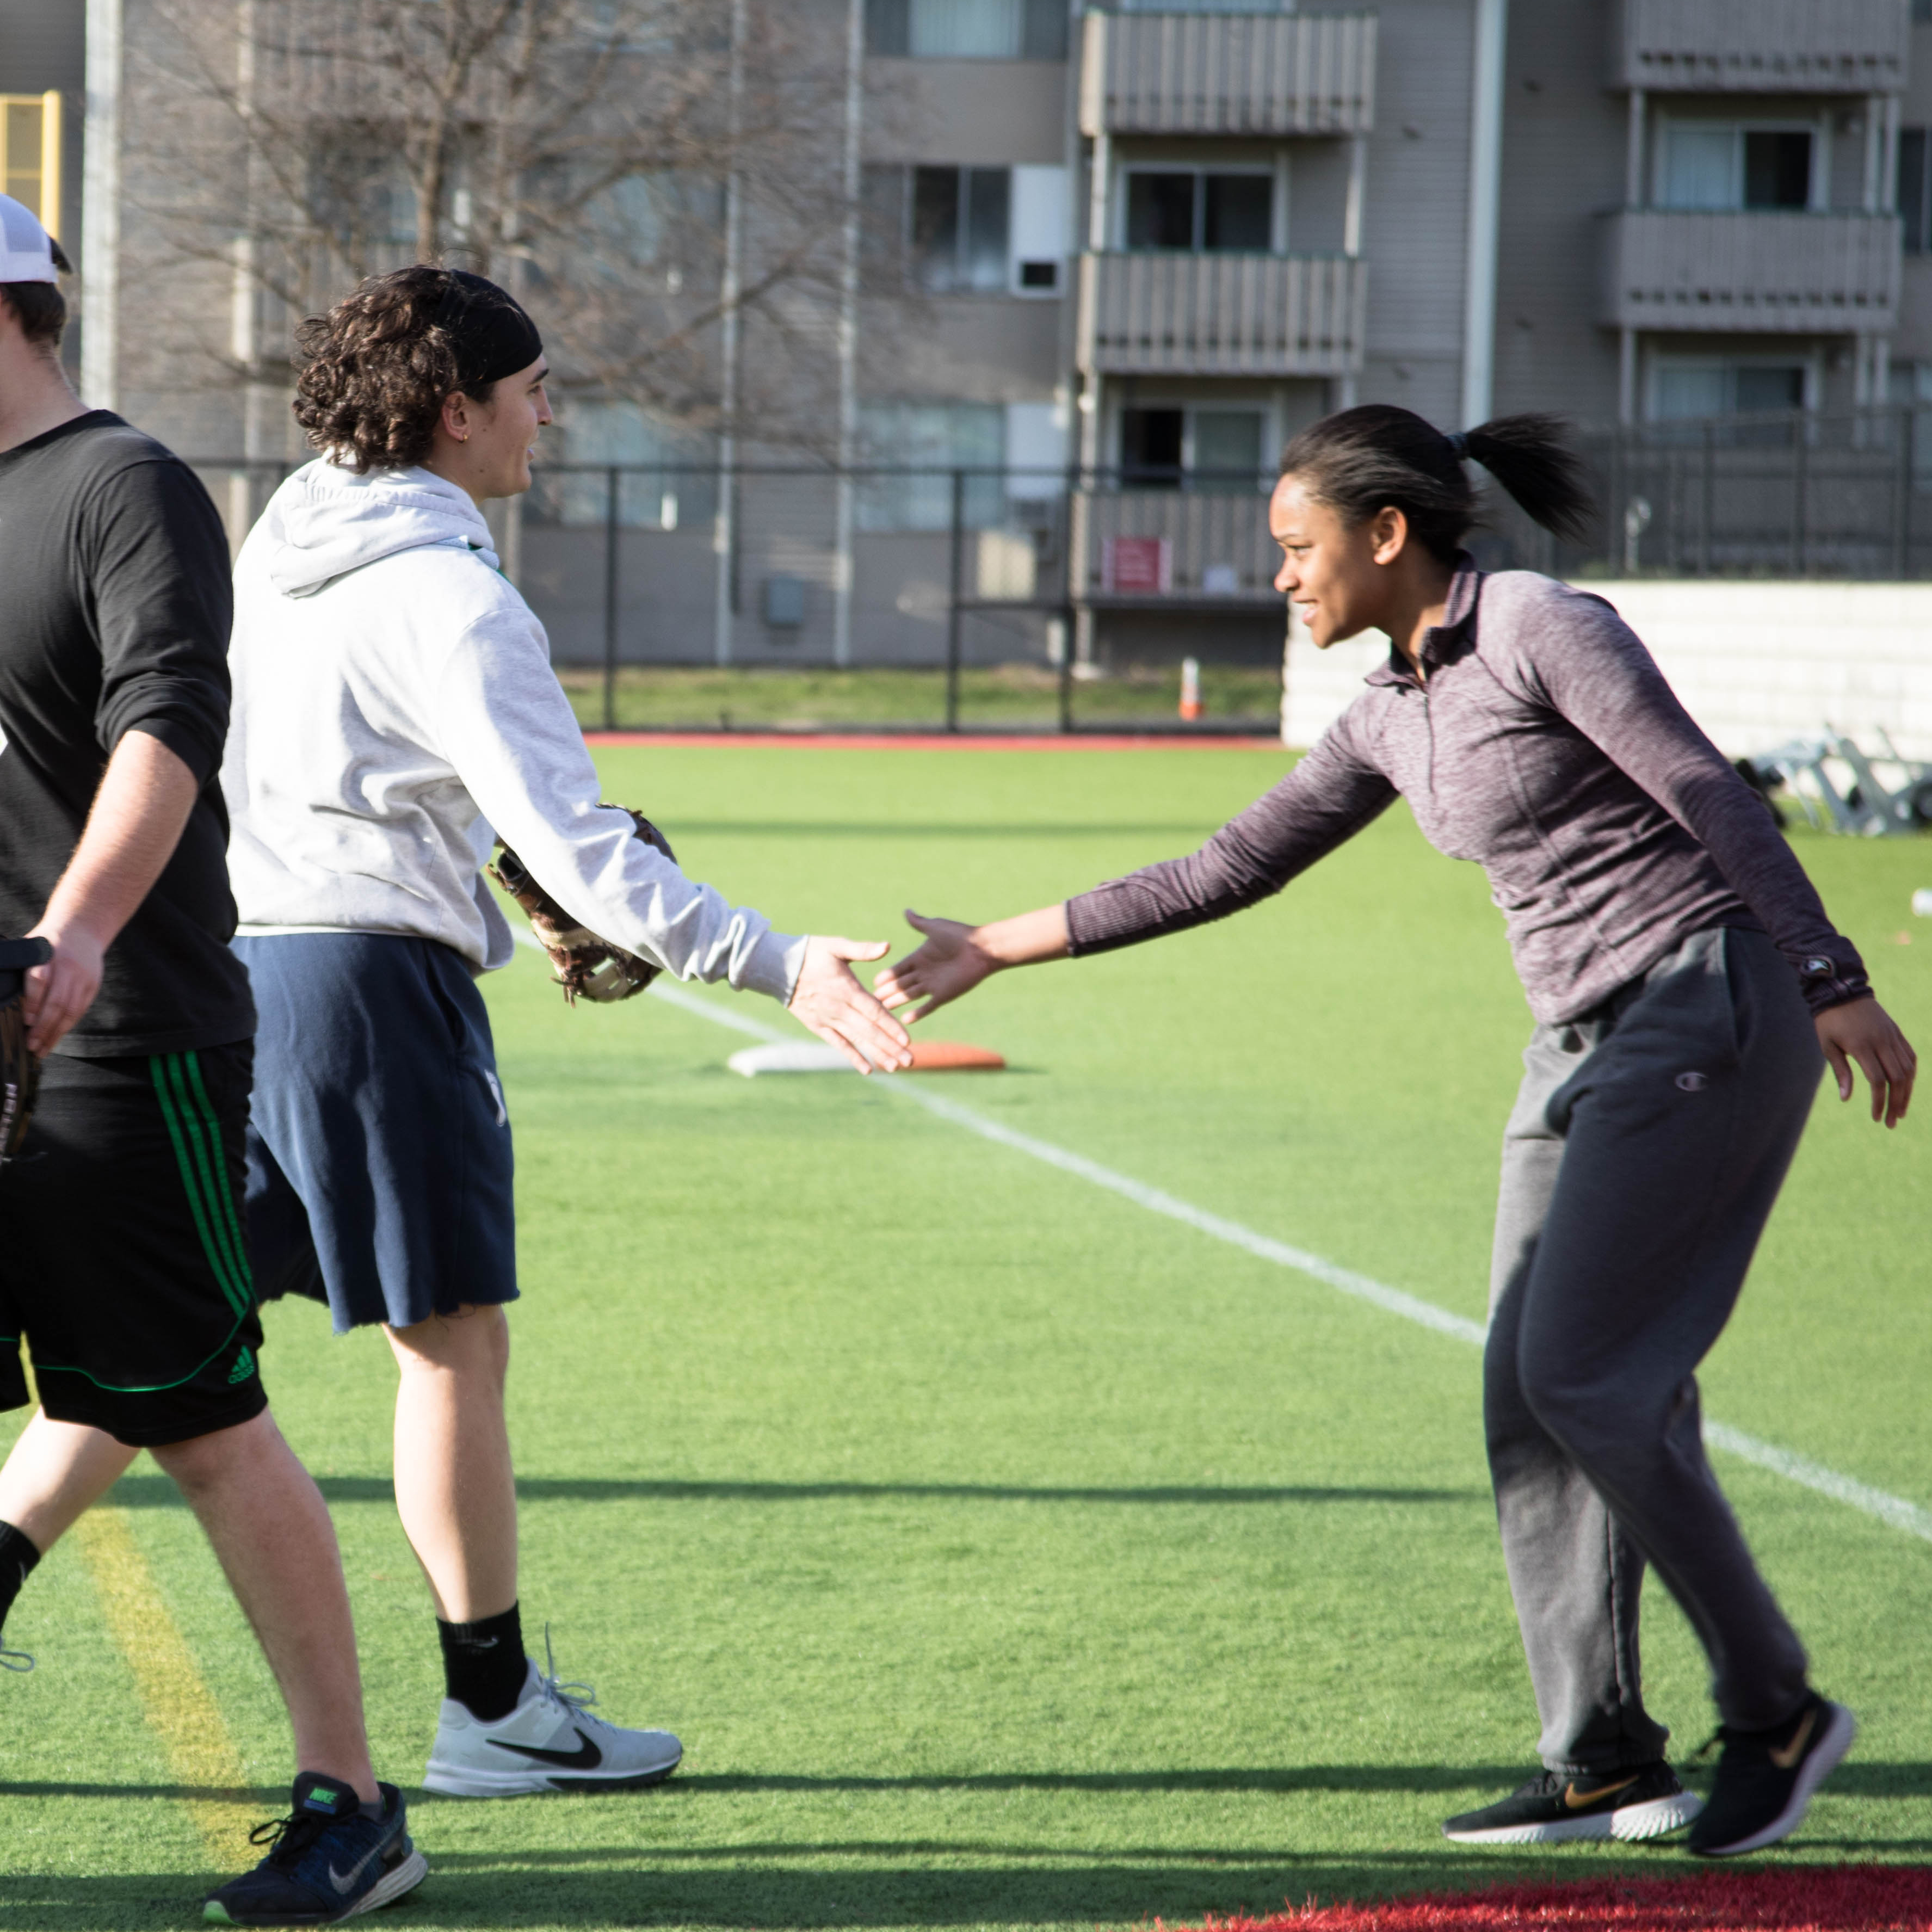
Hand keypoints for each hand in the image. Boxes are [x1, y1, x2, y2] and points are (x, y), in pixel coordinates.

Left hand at [22, 920, 105, 1055]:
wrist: (82, 928)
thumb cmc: (48, 941)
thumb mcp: (31, 946)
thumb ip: (22, 968)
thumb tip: (6, 997)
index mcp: (48, 954)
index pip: (40, 980)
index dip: (33, 1002)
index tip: (26, 1021)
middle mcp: (68, 967)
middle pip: (58, 1001)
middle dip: (43, 1026)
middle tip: (31, 1044)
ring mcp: (83, 977)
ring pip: (71, 1010)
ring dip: (56, 1032)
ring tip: (42, 1048)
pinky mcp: (92, 986)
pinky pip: (80, 1010)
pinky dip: (67, 1026)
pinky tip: (56, 1037)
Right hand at [788, 935, 912, 1073]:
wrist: (777, 967)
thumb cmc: (810, 953)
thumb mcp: (836, 946)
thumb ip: (862, 950)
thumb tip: (887, 946)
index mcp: (848, 989)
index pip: (874, 1012)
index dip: (891, 1027)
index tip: (906, 1040)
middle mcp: (839, 1009)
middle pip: (869, 1031)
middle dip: (890, 1047)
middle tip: (909, 1060)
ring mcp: (828, 1020)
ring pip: (857, 1040)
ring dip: (877, 1055)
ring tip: (895, 1068)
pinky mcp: (818, 1026)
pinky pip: (838, 1044)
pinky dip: (853, 1057)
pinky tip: (867, 1070)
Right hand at [873, 911, 999, 1022]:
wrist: (982, 949)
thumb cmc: (960, 935)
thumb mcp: (936, 927)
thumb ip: (919, 923)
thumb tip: (906, 911)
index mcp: (920, 956)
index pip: (899, 968)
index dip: (887, 975)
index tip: (874, 982)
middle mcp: (924, 972)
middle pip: (901, 983)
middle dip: (887, 991)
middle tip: (872, 999)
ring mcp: (933, 984)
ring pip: (910, 995)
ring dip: (897, 1002)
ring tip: (883, 1009)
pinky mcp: (944, 994)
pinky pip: (928, 1006)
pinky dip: (918, 1013)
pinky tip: (905, 1020)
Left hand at [1817, 997, 1914, 1127]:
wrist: (1842, 990)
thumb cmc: (1829, 1021)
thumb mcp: (1827, 1046)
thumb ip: (1841, 1072)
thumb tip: (1846, 1099)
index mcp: (1861, 1046)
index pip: (1878, 1081)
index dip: (1880, 1102)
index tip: (1876, 1117)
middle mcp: (1882, 1042)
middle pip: (1897, 1079)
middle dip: (1896, 1103)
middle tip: (1891, 1123)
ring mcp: (1892, 1036)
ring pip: (1908, 1070)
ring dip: (1906, 1093)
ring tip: (1900, 1111)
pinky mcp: (1897, 1033)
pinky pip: (1910, 1057)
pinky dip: (1911, 1074)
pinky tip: (1906, 1088)